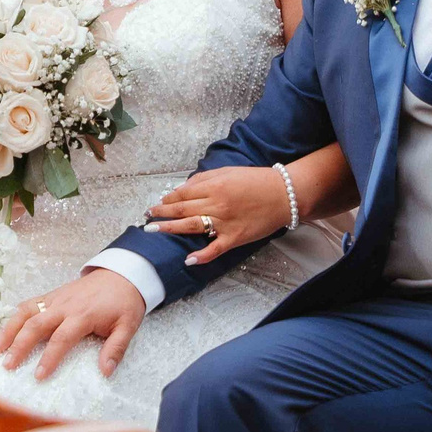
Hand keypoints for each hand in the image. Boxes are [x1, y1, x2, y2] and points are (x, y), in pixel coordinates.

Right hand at [0, 267, 146, 380]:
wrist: (123, 274)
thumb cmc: (124, 303)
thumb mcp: (128, 326)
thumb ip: (116, 349)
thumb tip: (105, 371)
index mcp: (83, 315)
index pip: (61, 339)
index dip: (49, 358)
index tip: (38, 375)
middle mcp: (64, 306)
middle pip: (36, 325)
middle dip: (19, 345)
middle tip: (7, 365)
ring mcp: (55, 298)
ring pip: (26, 312)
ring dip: (8, 330)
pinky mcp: (52, 294)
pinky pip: (29, 304)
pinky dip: (14, 316)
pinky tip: (4, 330)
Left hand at [146, 166, 293, 264]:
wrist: (284, 194)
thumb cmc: (256, 181)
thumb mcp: (228, 172)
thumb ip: (204, 179)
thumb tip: (183, 188)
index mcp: (214, 185)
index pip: (182, 194)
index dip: (167, 199)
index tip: (157, 203)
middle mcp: (216, 204)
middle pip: (181, 210)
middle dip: (161, 213)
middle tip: (147, 217)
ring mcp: (225, 223)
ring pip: (191, 227)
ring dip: (170, 228)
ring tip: (153, 230)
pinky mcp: (235, 238)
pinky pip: (215, 249)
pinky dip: (201, 256)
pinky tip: (188, 259)